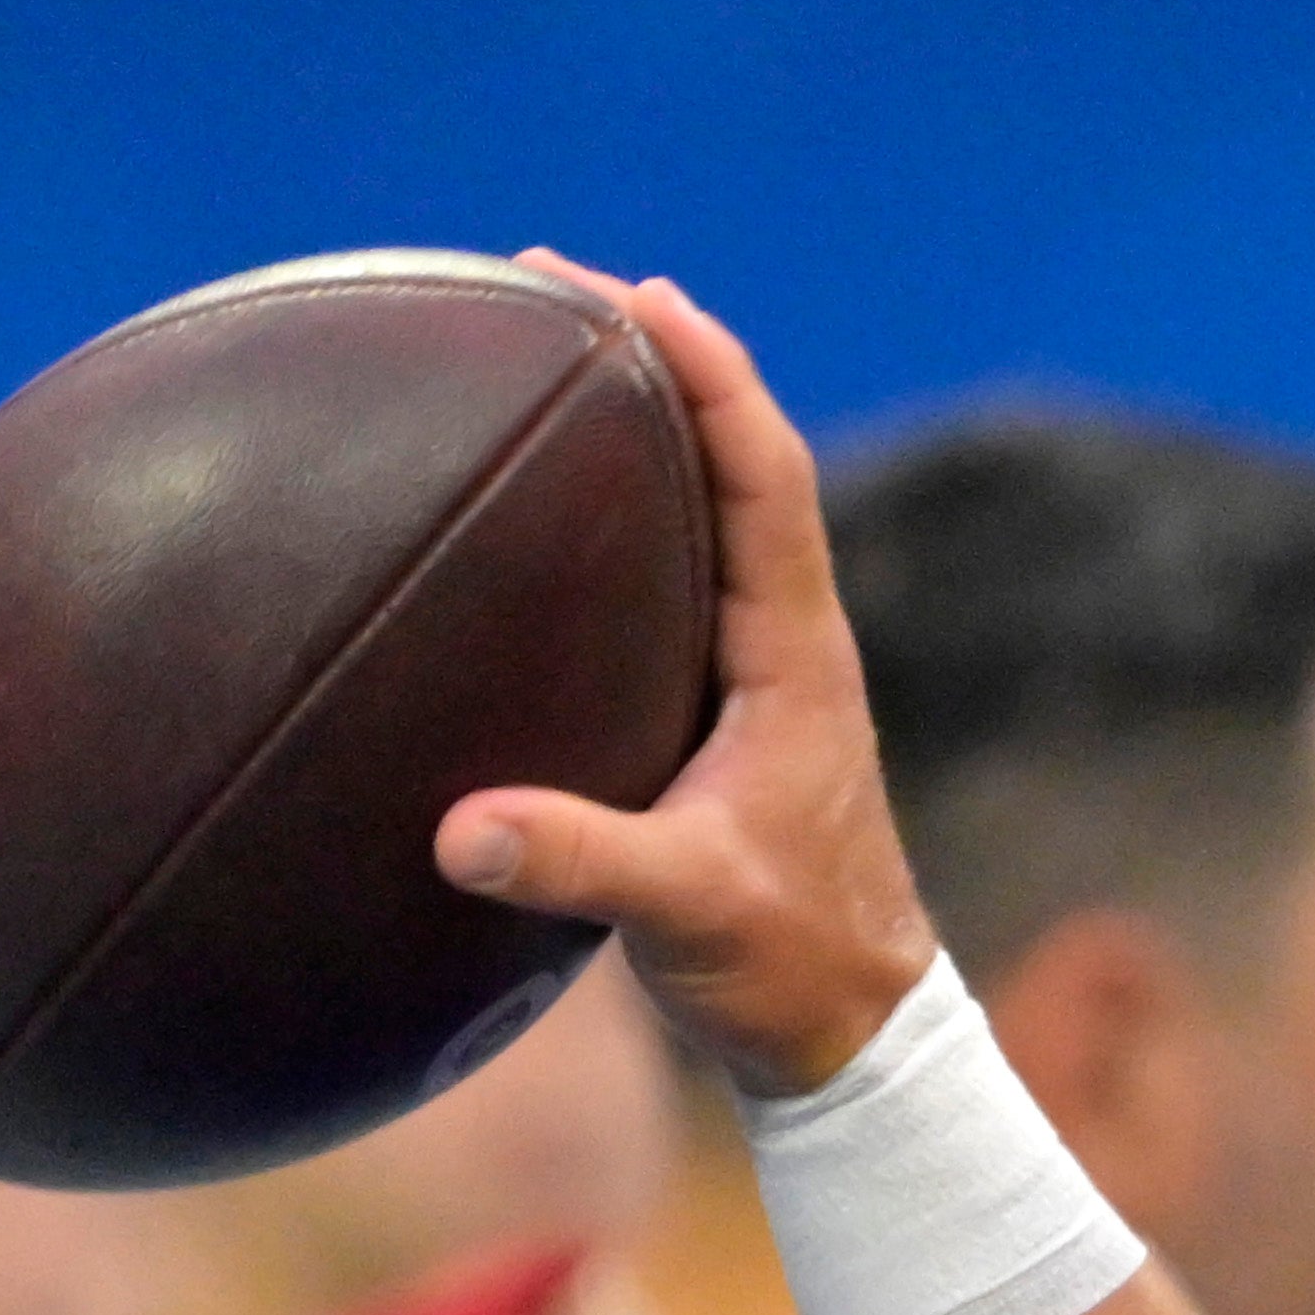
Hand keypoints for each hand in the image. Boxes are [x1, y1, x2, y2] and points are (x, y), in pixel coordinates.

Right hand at [430, 255, 935, 1093]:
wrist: (852, 1032)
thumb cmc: (789, 966)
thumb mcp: (687, 915)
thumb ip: (583, 867)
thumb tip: (461, 832)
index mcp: (797, 654)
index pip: (764, 472)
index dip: (710, 372)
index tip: (636, 291)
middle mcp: (786, 639)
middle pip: (732, 458)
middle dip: (656, 361)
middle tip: (552, 282)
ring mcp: (756, 672)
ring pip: (706, 511)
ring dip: (638, 428)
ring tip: (540, 356)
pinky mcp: (720, 712)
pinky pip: (669, 578)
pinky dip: (613, 520)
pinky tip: (534, 517)